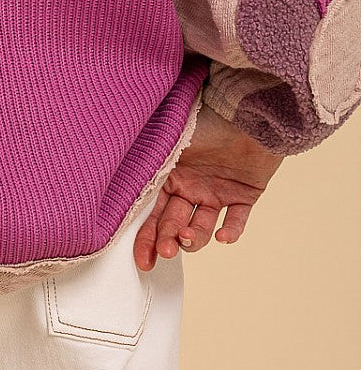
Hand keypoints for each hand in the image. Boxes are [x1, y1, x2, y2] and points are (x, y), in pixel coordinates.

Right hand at [134, 100, 283, 270]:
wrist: (247, 110)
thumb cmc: (206, 117)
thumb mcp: (169, 140)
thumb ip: (149, 163)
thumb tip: (122, 183)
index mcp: (169, 174)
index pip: (153, 212)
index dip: (147, 236)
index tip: (143, 259)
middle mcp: (190, 186)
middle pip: (174, 223)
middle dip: (168, 240)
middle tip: (166, 251)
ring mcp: (216, 191)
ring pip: (202, 227)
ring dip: (195, 238)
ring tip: (189, 238)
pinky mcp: (243, 194)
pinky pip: (237, 220)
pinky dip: (231, 232)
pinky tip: (224, 237)